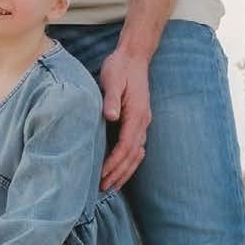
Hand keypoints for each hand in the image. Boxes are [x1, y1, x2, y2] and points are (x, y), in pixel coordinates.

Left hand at [99, 48, 151, 190]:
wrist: (134, 56)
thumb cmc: (120, 67)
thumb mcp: (113, 79)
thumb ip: (112, 99)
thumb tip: (111, 116)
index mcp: (137, 114)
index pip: (126, 146)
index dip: (114, 163)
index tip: (101, 175)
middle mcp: (143, 121)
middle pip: (133, 156)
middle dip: (119, 173)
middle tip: (103, 188)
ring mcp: (143, 122)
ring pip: (137, 154)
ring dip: (125, 172)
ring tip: (110, 186)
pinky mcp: (139, 120)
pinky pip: (136, 147)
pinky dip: (129, 162)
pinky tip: (120, 169)